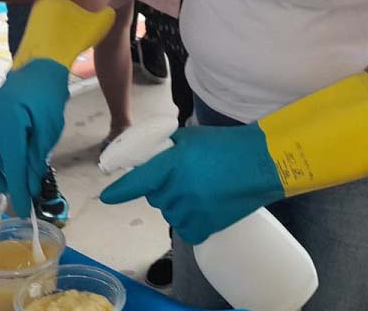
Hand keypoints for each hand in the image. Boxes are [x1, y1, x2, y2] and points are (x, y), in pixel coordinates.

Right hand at [0, 59, 70, 215]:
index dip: (20, 191)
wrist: (33, 73)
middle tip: (33, 155)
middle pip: (0, 169)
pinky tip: (12, 144)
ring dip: (8, 165)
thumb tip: (29, 188)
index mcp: (7, 126)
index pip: (13, 168)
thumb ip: (37, 159)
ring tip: (23, 143)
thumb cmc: (45, 98)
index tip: (24, 211)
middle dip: (17, 173)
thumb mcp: (49, 130)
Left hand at [99, 123, 283, 244]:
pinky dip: (190, 221)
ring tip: (198, 189)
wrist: (260, 164)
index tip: (107, 197)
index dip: (120, 191)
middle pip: (154, 197)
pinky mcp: (206, 226)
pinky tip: (203, 207)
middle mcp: (180, 190)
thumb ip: (166, 148)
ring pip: (169, 213)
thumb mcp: (189, 137)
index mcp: (173, 165)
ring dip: (177, 204)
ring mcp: (193, 210)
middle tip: (182, 177)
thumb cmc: (225, 145)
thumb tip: (148, 157)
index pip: (138, 182)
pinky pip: (186, 229)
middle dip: (162, 188)